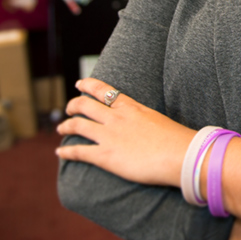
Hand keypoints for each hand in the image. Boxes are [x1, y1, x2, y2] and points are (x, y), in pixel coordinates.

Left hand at [56, 77, 194, 187]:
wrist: (181, 155)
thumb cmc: (177, 140)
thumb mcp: (159, 120)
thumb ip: (146, 120)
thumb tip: (147, 125)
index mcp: (131, 107)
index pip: (104, 90)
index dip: (88, 85)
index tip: (80, 84)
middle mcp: (116, 118)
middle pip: (85, 105)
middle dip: (74, 106)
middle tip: (69, 109)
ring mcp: (109, 136)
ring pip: (78, 125)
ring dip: (66, 126)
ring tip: (61, 128)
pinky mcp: (105, 156)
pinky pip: (79, 151)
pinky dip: (66, 151)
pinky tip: (60, 152)